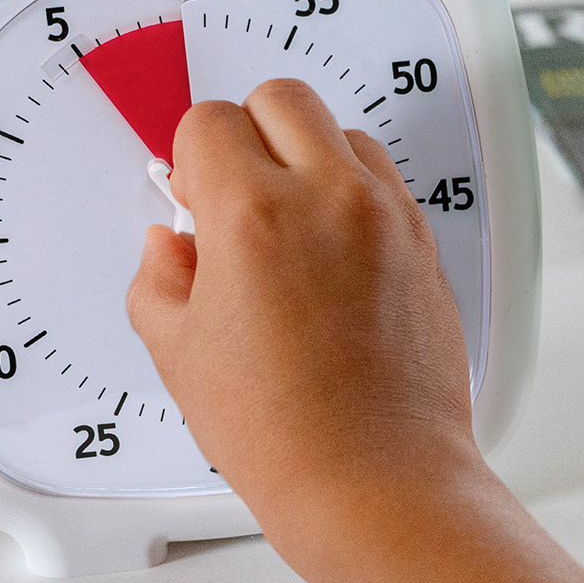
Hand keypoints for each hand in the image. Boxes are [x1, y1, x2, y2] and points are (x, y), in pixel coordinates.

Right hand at [126, 80, 479, 551]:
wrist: (376, 484)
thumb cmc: (284, 435)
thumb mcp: (180, 355)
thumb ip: (159, 279)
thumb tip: (168, 245)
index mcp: (254, 215)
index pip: (211, 123)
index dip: (190, 161)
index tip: (191, 201)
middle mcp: (329, 199)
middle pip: (281, 98)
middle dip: (247, 135)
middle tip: (233, 200)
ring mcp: (386, 218)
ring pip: (340, 132)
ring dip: (306, 159)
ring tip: (288, 231)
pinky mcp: (424, 245)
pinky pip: (383, 182)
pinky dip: (352, 196)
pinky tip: (330, 257)